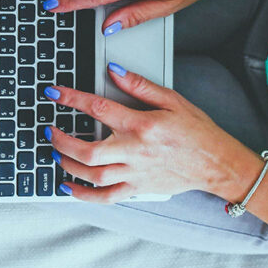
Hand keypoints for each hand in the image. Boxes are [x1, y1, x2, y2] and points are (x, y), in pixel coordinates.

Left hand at [43, 63, 255, 202]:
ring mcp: (135, 173)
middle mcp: (135, 151)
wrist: (218, 163)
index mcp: (142, 125)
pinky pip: (106, 197)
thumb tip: (113, 70)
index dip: (71, 99)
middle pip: (88, 151)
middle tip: (48, 130)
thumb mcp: (173, 100)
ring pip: (93, 175)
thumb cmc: (197, 131)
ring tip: (54, 152)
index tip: (53, 93)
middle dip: (62, 140)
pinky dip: (83, 194)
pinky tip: (67, 186)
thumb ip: (140, 85)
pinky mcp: (138, 188)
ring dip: (68, 165)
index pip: (98, 109)